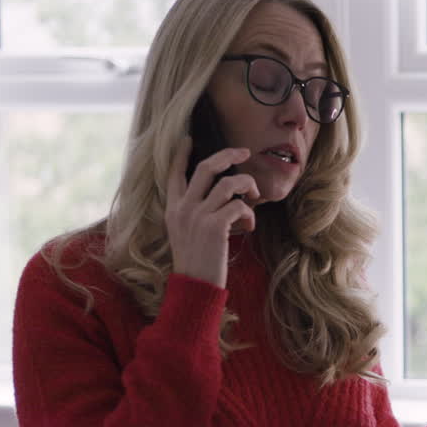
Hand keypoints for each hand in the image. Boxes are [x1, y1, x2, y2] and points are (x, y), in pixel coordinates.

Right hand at [165, 137, 259, 288]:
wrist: (195, 286)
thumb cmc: (197, 261)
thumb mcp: (186, 232)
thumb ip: (196, 212)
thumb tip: (224, 195)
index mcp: (173, 209)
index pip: (174, 174)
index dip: (181, 154)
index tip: (189, 139)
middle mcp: (183, 208)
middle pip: (206, 167)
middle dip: (229, 155)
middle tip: (245, 152)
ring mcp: (198, 216)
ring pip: (228, 183)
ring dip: (247, 186)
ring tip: (254, 198)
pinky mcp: (214, 227)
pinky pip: (239, 206)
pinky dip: (250, 214)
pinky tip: (249, 226)